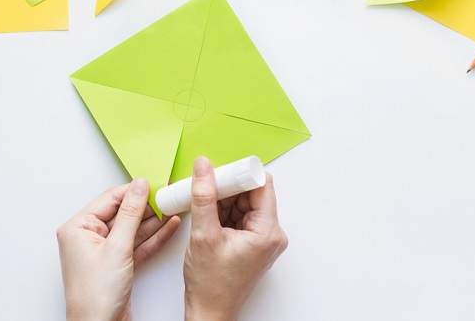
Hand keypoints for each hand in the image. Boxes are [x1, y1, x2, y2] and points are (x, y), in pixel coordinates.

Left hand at [57, 179, 180, 320]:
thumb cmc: (95, 296)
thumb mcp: (117, 247)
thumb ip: (131, 214)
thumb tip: (139, 187)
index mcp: (78, 228)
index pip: (109, 199)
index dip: (133, 191)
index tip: (153, 184)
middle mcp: (88, 237)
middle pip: (122, 213)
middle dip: (146, 206)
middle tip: (166, 196)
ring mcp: (104, 251)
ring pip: (132, 229)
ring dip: (153, 221)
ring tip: (172, 208)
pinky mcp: (118, 264)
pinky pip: (137, 244)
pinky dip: (153, 237)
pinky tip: (169, 227)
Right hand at [183, 157, 287, 320]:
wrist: (209, 312)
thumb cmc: (211, 284)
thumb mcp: (203, 234)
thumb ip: (204, 196)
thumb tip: (204, 167)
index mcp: (267, 232)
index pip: (262, 186)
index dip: (241, 175)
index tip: (221, 171)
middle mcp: (271, 235)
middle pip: (253, 194)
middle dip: (228, 188)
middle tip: (206, 188)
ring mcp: (262, 240)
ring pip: (244, 204)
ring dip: (224, 201)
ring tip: (204, 209)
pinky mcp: (253, 243)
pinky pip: (240, 217)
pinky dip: (224, 213)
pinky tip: (208, 218)